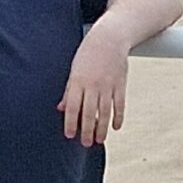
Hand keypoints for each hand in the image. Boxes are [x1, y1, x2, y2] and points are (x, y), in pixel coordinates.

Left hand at [58, 28, 131, 146]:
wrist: (109, 38)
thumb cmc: (88, 54)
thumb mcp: (74, 70)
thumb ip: (69, 91)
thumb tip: (62, 109)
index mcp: (78, 81)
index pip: (73, 107)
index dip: (71, 122)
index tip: (69, 135)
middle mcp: (93, 85)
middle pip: (89, 113)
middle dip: (87, 130)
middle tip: (85, 143)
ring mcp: (108, 85)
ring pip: (105, 112)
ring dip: (102, 128)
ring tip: (99, 140)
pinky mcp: (120, 84)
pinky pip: (119, 105)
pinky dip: (118, 117)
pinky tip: (115, 127)